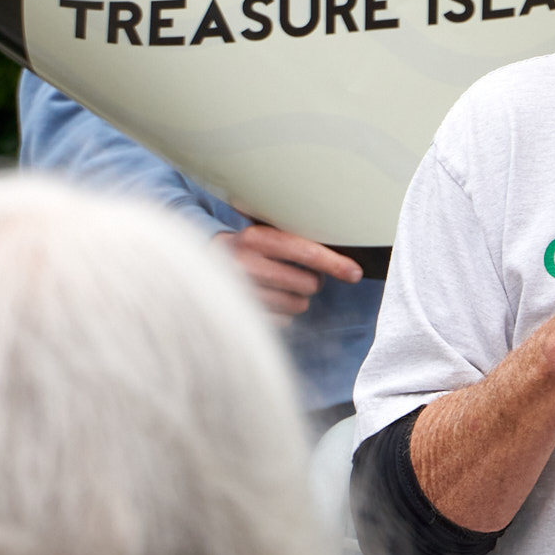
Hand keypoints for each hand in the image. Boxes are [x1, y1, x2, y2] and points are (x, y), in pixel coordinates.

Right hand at [218, 225, 361, 321]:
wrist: (198, 268)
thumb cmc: (244, 249)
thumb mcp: (261, 232)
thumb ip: (291, 235)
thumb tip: (337, 246)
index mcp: (256, 238)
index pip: (306, 252)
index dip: (335, 263)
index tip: (355, 273)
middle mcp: (247, 264)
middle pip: (308, 283)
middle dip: (310, 281)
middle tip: (297, 274)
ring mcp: (244, 294)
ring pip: (299, 305)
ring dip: (296, 298)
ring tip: (278, 286)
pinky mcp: (244, 317)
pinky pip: (285, 322)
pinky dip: (282, 314)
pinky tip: (267, 300)